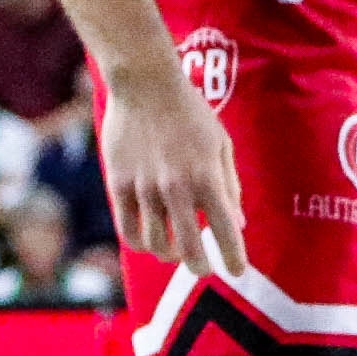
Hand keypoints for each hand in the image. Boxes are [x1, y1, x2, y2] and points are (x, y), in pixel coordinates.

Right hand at [93, 50, 244, 297]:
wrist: (146, 84)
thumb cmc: (190, 113)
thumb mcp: (221, 144)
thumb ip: (230, 185)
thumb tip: (237, 222)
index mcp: (207, 177)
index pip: (225, 230)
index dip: (233, 256)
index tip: (237, 271)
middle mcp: (176, 188)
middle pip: (189, 248)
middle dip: (200, 266)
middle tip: (204, 270)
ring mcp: (145, 188)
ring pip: (156, 244)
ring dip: (169, 255)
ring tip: (176, 253)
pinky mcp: (119, 185)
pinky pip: (128, 230)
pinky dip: (140, 244)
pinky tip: (150, 242)